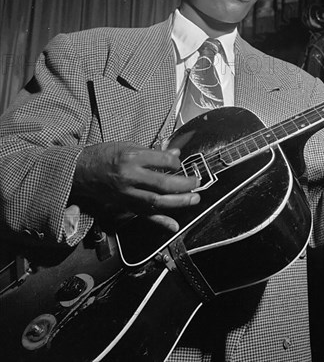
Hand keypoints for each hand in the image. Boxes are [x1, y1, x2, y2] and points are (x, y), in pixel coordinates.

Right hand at [71, 142, 199, 231]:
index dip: (176, 162)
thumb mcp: (128, 145)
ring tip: (194, 199)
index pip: (163, 161)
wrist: (79, 171)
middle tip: (197, 182)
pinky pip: (144, 215)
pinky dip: (161, 222)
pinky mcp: (124, 205)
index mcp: (131, 157)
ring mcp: (127, 193)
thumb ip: (153, 152)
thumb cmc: (104, 155)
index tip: (180, 163)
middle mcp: (130, 176)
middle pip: (163, 183)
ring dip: (179, 202)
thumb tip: (176, 153)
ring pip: (157, 201)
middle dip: (184, 184)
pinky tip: (174, 226)